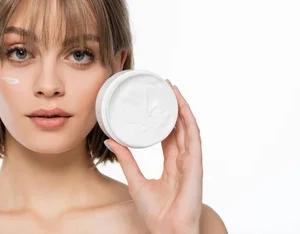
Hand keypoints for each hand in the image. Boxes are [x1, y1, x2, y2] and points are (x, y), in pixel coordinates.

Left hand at [104, 82, 202, 233]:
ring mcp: (191, 161)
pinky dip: (188, 121)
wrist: (166, 230)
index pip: (169, 134)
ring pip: (188, 128)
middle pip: (179, 126)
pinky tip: (182, 108)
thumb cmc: (155, 212)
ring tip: (172, 89)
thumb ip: (126, 159)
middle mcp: (183, 159)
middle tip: (163, 86)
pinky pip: (194, 139)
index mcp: (172, 163)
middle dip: (173, 105)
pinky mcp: (196, 165)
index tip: (156, 100)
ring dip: (182, 107)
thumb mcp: (134, 180)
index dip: (164, 116)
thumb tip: (110, 140)